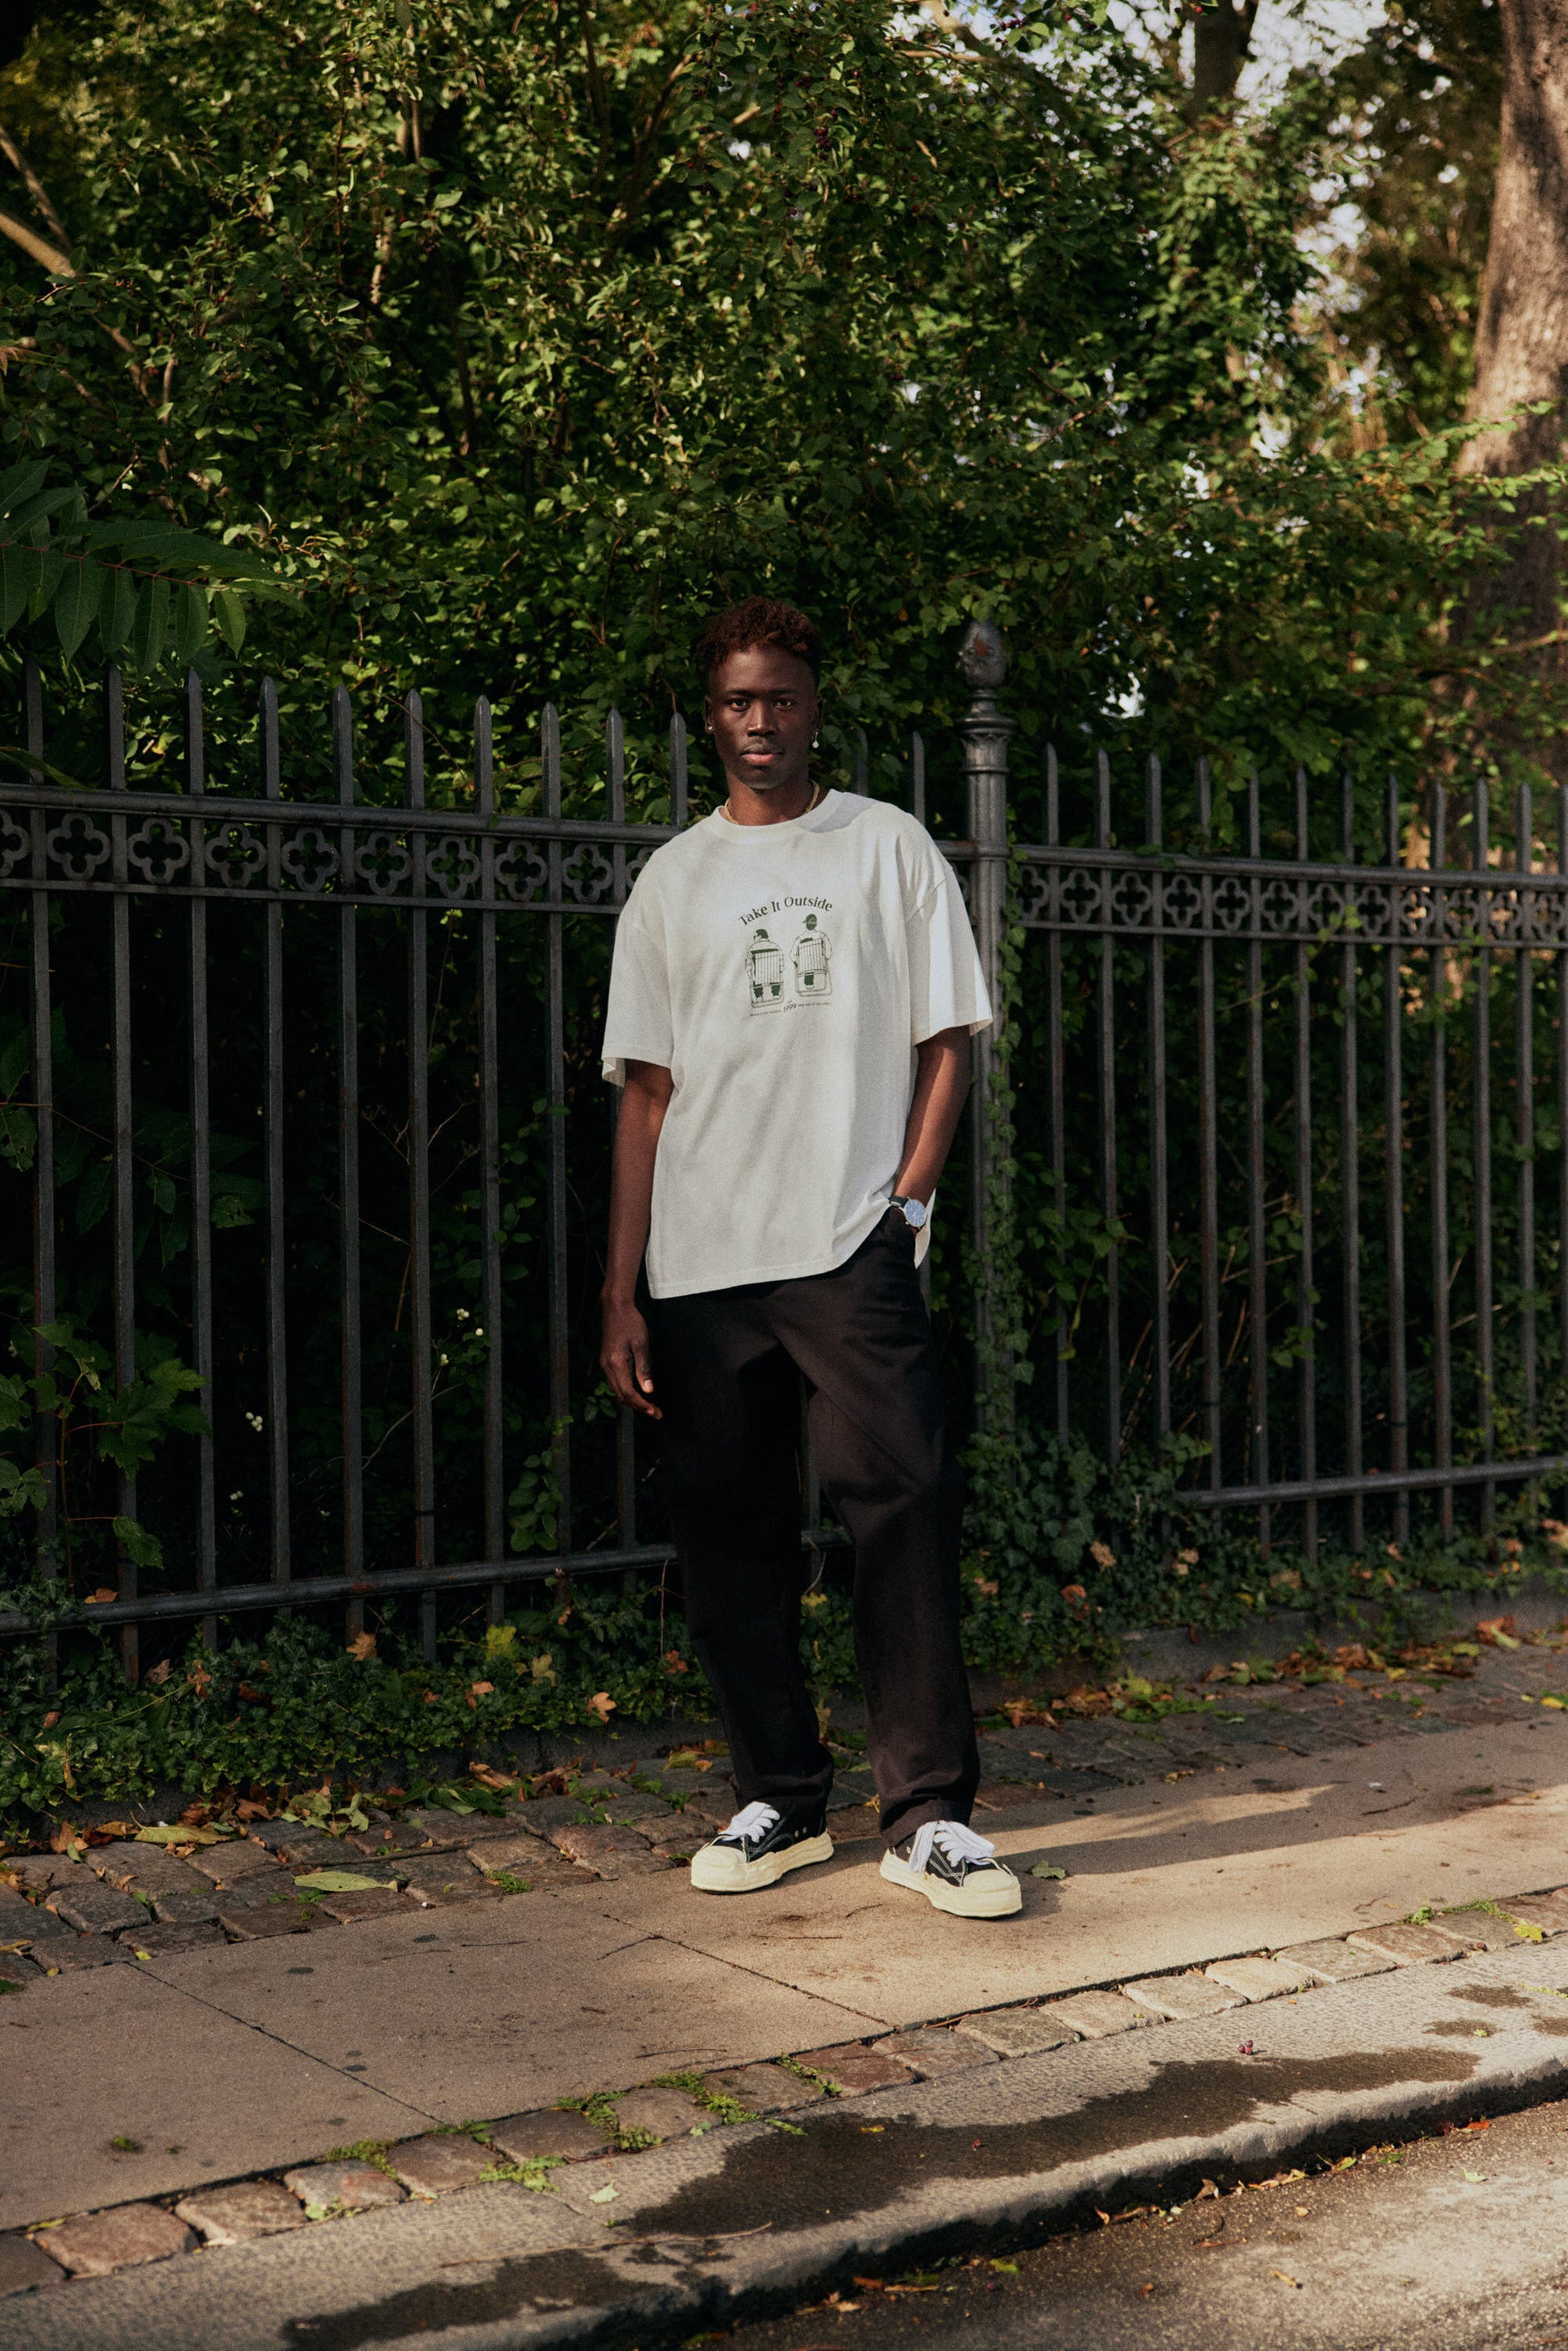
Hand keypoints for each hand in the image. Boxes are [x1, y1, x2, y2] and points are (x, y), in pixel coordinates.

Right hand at [600, 1295, 659, 1418]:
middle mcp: (606, 1366)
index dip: (642, 1405)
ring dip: (632, 1400)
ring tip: (649, 1406)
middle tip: (656, 1413)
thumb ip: (644, 1369)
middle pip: (621, 1396)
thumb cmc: (631, 1322)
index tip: (655, 1411)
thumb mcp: (641, 1344)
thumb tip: (649, 1391)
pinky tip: (638, 1392)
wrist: (615, 1307)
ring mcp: (604, 1364)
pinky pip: (615, 1382)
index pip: (628, 1393)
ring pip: (617, 1391)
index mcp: (615, 1363)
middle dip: (638, 1407)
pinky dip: (626, 1391)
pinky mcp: (606, 1361)